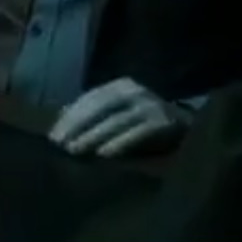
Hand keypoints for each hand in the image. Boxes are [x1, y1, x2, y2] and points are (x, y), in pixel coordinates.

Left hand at [49, 77, 191, 157]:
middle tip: (60, 145)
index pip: (89, 98)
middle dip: (77, 126)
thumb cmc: (145, 122)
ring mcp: (151, 105)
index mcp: (121, 86)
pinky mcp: (164, 122)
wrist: (189, 127)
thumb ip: (94, 114)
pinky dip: (120, 143)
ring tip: (76, 151)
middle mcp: (135, 91)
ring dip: (93, 136)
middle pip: (100, 106)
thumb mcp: (119, 112)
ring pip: (116, 120)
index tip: (53, 137)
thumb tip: (61, 121)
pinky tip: (104, 155)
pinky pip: (138, 133)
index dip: (70, 117)